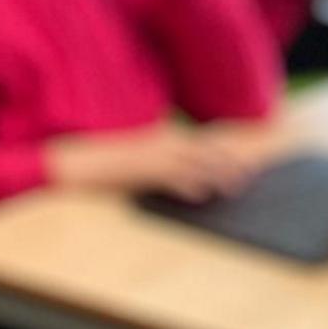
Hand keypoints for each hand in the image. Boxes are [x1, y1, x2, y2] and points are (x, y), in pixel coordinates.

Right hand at [46, 125, 266, 202]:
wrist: (80, 158)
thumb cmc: (103, 156)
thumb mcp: (134, 153)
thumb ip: (156, 159)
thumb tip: (176, 174)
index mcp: (159, 134)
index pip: (197, 140)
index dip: (219, 150)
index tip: (235, 157)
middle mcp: (160, 142)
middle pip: (204, 151)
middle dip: (227, 162)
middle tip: (247, 174)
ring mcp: (153, 155)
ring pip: (194, 164)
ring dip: (216, 175)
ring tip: (234, 187)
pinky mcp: (144, 169)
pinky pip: (173, 178)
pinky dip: (188, 186)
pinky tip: (200, 195)